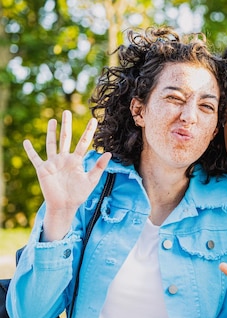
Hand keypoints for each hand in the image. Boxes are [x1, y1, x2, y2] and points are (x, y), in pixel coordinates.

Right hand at [23, 111, 110, 239]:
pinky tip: (26, 141)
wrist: (65, 206)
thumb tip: (109, 153)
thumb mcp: (91, 180)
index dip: (88, 131)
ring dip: (51, 132)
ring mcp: (53, 163)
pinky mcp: (43, 169)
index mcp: (77, 160)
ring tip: (53, 120)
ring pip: (51, 144)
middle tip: (67, 111)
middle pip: (66, 138)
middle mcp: (64, 159)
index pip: (84, 142)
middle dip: (67, 125)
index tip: (94, 120)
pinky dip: (30, 150)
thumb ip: (99, 167)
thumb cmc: (78, 194)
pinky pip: (35, 158)